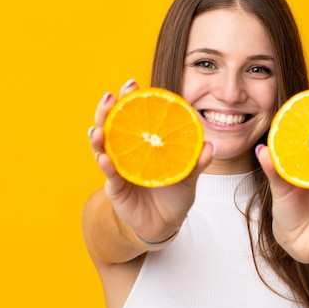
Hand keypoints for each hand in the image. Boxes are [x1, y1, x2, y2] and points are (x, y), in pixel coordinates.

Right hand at [88, 80, 213, 242]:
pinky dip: (105, 165)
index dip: (130, 98)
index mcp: (143, 141)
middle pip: (111, 124)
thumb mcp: (189, 176)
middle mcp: (126, 150)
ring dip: (98, 134)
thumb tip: (210, 146)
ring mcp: (118, 167)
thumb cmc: (174, 192)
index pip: (134, 114)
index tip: (132, 84)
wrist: (165, 223)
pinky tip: (103, 158)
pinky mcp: (115, 187)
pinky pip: (109, 174)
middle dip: (108, 109)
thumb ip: (197, 162)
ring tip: (98, 128)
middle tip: (111, 96)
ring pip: (102, 146)